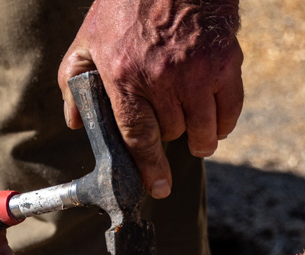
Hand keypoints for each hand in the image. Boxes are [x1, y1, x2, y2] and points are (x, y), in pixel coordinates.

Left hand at [59, 0, 243, 198]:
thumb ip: (76, 81)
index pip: (138, 136)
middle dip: (169, 136)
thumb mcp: (90, 37)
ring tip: (197, 137)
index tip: (158, 187)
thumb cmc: (127, 4)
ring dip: (200, 138)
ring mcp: (197, 71)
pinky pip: (230, 111)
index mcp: (125, 75)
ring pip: (204, 130)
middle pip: (172, 134)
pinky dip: (224, 124)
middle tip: (168, 126)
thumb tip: (75, 123)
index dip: (149, 168)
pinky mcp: (225, 63)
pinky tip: (216, 122)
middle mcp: (162, 77)